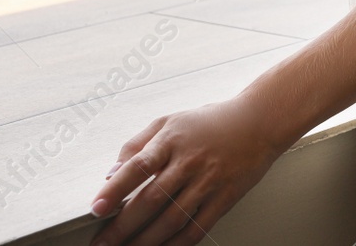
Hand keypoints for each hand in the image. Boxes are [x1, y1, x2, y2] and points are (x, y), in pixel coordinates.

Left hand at [88, 96, 296, 245]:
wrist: (259, 122)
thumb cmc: (210, 122)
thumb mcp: (170, 120)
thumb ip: (137, 143)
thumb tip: (111, 172)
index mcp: (172, 138)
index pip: (138, 166)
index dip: (115, 189)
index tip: (96, 207)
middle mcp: (190, 161)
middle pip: (152, 199)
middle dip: (122, 226)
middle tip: (102, 242)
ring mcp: (209, 181)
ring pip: (172, 219)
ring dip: (145, 241)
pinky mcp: (225, 198)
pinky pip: (197, 227)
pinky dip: (177, 244)